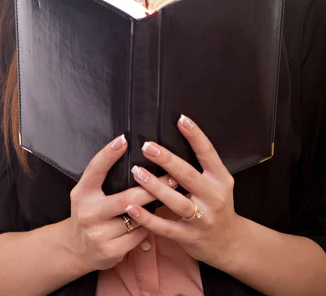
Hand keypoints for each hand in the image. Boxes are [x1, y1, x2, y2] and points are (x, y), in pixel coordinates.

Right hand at [68, 133, 178, 273]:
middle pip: (127, 197)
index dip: (109, 153)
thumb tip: (127, 152)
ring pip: (137, 218)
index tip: (124, 139)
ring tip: (166, 200)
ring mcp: (99, 234)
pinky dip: (147, 227)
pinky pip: (139, 235)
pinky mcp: (110, 251)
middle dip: (153, 187)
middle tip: (172, 177)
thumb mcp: (87, 192)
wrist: (75, 249)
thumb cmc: (89, 212)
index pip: (95, 169)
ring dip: (151, 210)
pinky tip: (150, 222)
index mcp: (82, 193)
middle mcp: (88, 213)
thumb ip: (102, 177)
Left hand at [123, 115, 242, 268]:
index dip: (195, 136)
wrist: (230, 242)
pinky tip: (132, 207)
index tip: (181, 119)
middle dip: (167, 159)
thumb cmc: (217, 205)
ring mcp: (202, 219)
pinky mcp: (189, 237)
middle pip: (188, 175)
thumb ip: (200, 166)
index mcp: (220, 179)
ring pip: (176, 201)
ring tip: (136, 172)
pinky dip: (147, 217)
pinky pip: (165, 227)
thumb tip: (172, 138)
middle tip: (147, 146)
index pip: (208, 153)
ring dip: (155, 186)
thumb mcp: (217, 182)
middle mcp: (214, 198)